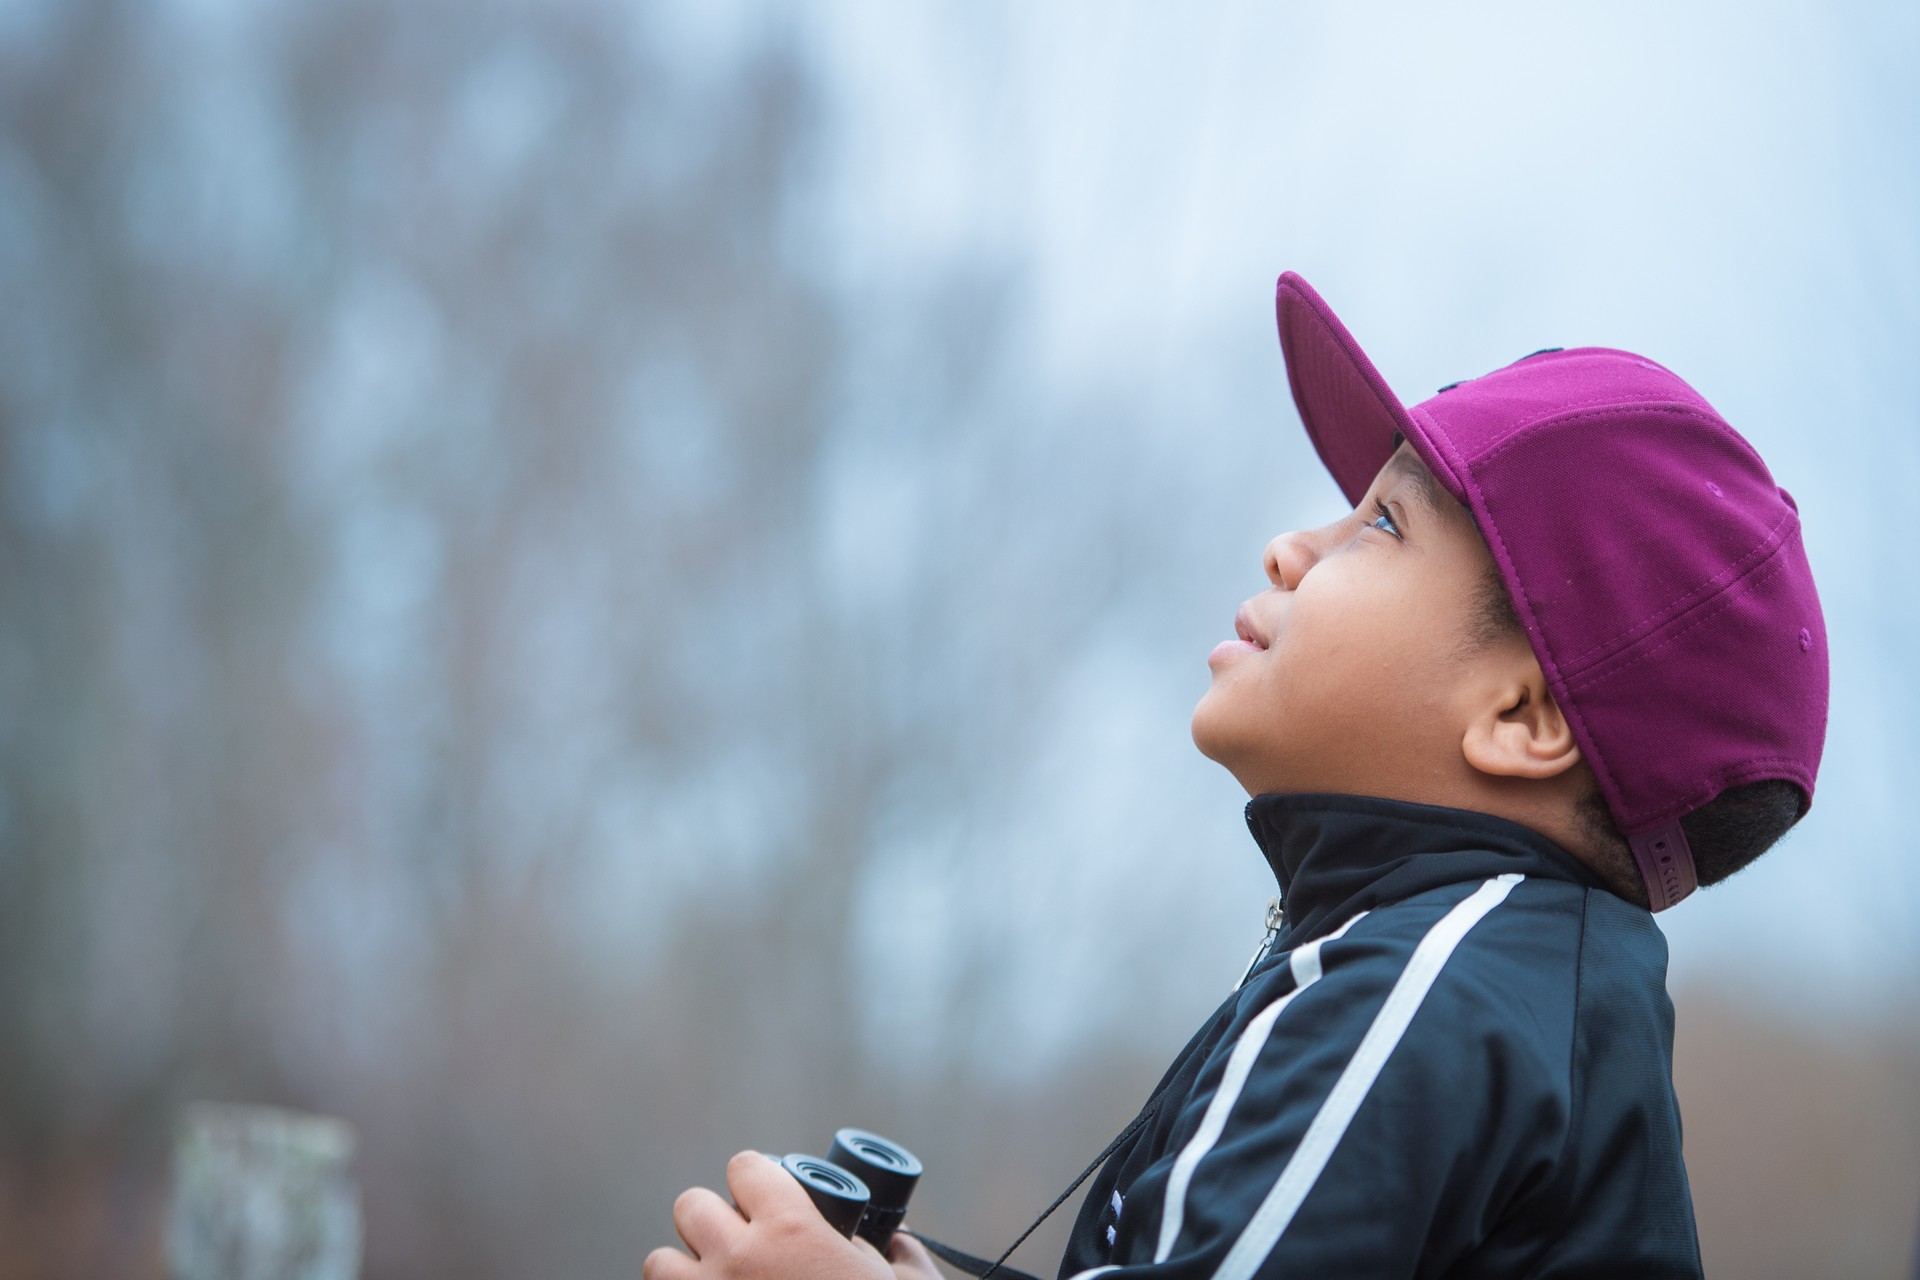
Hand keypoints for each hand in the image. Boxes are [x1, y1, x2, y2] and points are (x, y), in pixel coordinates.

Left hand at [644, 1152, 935, 1279]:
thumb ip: (900, 1251)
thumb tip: (896, 1238)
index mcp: (792, 1230)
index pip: (744, 1166)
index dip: (756, 1178)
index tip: (764, 1197)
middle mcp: (739, 1260)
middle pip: (690, 1206)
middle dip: (712, 1220)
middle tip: (740, 1244)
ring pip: (660, 1263)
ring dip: (684, 1269)